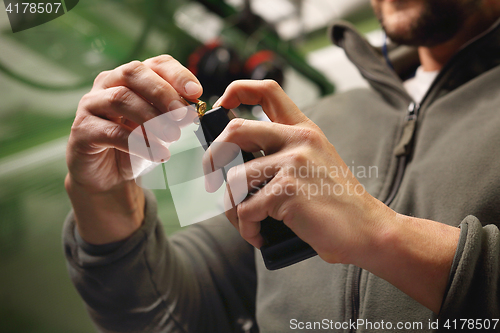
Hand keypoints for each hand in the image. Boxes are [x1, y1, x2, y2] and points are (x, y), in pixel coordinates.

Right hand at [65, 55, 202, 243]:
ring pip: (121, 99)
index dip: (178, 75)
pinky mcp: (82, 130)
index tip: (197, 92)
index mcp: (131, 77)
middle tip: (183, 116)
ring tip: (173, 138)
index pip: (156, 63)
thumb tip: (195, 110)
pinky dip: (138, 143)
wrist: (108, 175)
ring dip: (152, 119)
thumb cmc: (136, 144)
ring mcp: (91, 105)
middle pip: (134, 73)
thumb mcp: (160, 127)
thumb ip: (174, 115)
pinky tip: (158, 154)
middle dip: (163, 93)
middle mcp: (108, 83)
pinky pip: (111, 132)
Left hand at [210, 79, 459, 312]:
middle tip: (212, 181)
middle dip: (212, 158)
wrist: (368, 230)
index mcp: (304, 129)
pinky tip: (259, 235)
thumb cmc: (336, 203)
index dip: (236, 90)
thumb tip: (232, 162)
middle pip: (235, 131)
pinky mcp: (288, 190)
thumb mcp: (314, 164)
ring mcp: (294, 163)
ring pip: (235, 179)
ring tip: (246, 223)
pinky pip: (246, 209)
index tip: (220, 107)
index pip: (267, 90)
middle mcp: (298, 139)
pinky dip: (246, 228)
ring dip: (231, 208)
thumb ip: (282, 153)